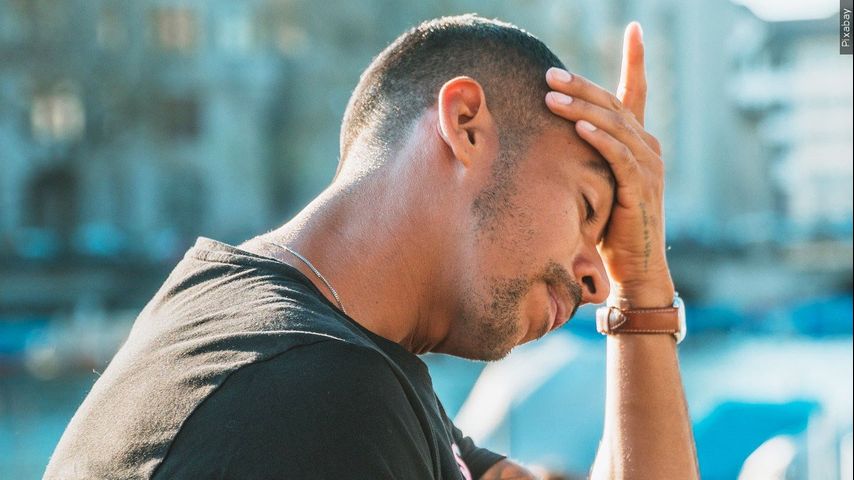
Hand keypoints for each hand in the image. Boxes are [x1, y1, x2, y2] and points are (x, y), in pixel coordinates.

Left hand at [544, 22, 673, 307]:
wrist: (635, 267)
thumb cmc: (610, 227)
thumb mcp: (598, 183)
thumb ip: (588, 156)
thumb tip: (554, 135)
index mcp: (639, 142)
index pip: (636, 92)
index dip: (636, 60)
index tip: (634, 29)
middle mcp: (648, 147)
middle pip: (613, 104)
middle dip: (581, 86)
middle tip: (548, 73)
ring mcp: (648, 166)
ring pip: (614, 125)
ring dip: (581, 108)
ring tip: (550, 96)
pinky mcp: (640, 188)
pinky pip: (618, 156)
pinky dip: (598, 139)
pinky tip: (578, 127)